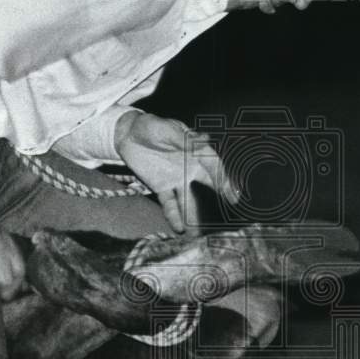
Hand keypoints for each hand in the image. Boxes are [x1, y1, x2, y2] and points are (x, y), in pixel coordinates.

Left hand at [115, 111, 239, 232]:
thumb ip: (184, 139)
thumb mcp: (167, 129)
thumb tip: (204, 141)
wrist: (128, 133)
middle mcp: (190, 167)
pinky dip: (174, 215)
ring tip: (200, 232)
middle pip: (207, 186)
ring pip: (189, 199)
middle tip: (228, 213)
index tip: (231, 192)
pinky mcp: (162, 187)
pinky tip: (179, 228)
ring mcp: (177, 179)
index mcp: (195, 150)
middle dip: (218, 199)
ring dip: (194, 215)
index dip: (224, 178)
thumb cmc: (151, 126)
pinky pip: (170, 203)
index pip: (214, 165)